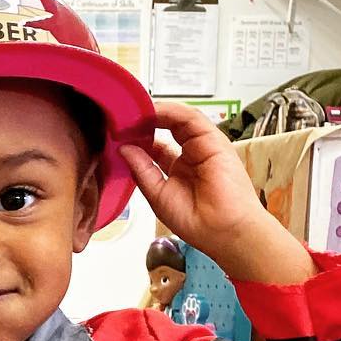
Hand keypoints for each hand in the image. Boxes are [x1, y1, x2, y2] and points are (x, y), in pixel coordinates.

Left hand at [122, 102, 315, 284]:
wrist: (223, 230)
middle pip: (166, 130)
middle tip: (123, 118)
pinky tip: (153, 110)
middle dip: (144, 122)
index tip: (117, 135)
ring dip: (155, 113)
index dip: (137, 139)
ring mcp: (203, 146)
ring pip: (178, 120)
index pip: (155, 147)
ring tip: (134, 110)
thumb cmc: (196, 221)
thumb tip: (124, 149)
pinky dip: (172, 110)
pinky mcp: (214, 140)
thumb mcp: (158, 195)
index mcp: (177, 171)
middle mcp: (190, 156)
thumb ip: (142, 170)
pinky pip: (191, 118)